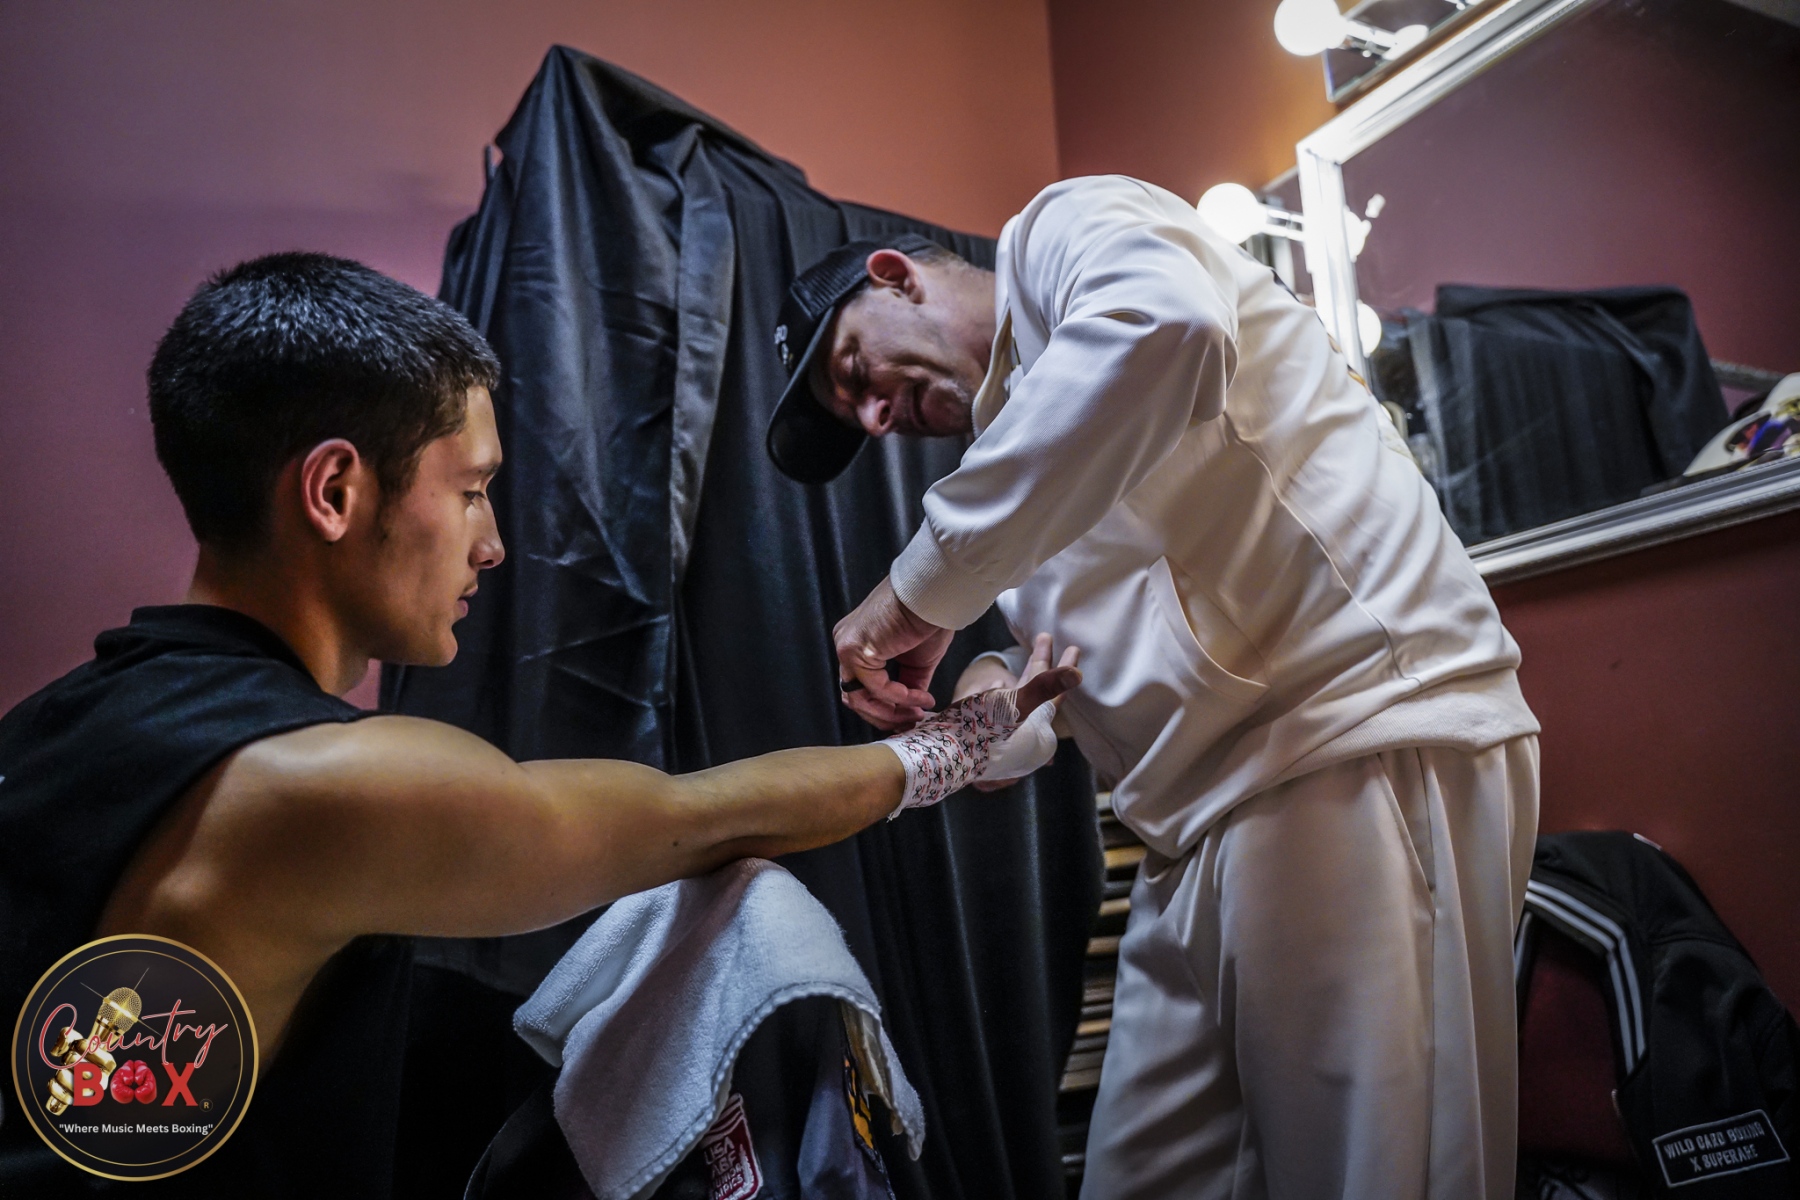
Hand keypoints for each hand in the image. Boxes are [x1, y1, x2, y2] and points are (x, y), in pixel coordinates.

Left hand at [834, 576, 953, 730]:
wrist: (934, 595)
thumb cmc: (928, 618)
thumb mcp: (918, 661)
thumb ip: (908, 684)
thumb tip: (911, 709)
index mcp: (858, 644)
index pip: (861, 688)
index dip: (886, 709)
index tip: (912, 717)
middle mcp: (846, 645)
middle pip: (855, 697)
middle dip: (887, 716)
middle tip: (913, 721)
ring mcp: (846, 647)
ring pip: (860, 699)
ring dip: (892, 711)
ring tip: (918, 712)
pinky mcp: (854, 650)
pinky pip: (876, 688)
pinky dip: (900, 698)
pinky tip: (920, 697)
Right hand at [880, 658, 1082, 814]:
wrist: (938, 754)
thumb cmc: (979, 729)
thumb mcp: (1016, 704)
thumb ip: (1045, 686)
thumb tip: (1078, 674)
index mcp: (1041, 736)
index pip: (1058, 694)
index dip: (1065, 667)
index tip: (1074, 646)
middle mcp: (1027, 742)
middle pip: (1040, 695)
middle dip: (1043, 666)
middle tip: (1044, 637)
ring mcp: (1008, 742)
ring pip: (1022, 700)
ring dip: (1027, 675)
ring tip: (1029, 654)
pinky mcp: (987, 738)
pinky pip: (1007, 708)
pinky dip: (1010, 690)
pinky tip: (1003, 681)